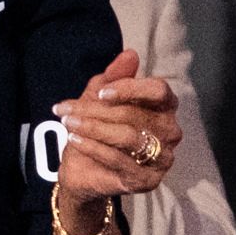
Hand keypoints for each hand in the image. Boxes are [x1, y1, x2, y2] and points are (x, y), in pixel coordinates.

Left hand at [49, 53, 176, 209]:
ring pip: (128, 136)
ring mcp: (163, 158)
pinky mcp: (149, 180)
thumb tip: (130, 54)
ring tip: (68, 123)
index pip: (158, 91)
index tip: (100, 93)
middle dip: (95, 110)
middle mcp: (170, 132)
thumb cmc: (96, 130)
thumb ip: (113, 77)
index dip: (130, 89)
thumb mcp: (98, 99)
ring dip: (92, 128)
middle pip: (135, 114)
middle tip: (65, 110)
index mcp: (164, 108)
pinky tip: (74, 139)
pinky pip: (120, 160)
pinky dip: (93, 147)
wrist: (84, 170)